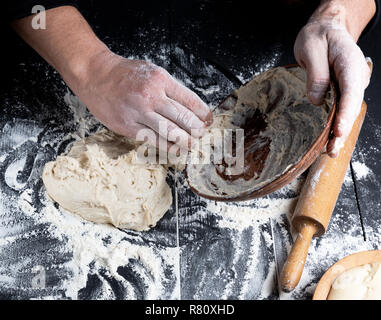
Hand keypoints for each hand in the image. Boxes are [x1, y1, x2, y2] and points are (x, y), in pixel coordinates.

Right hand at [74, 51, 211, 149]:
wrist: (95, 75)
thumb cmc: (125, 74)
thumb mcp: (151, 72)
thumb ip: (169, 89)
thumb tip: (190, 109)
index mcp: (160, 79)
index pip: (189, 100)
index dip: (203, 113)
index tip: (208, 120)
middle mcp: (151, 95)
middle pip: (183, 118)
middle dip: (197, 129)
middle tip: (201, 134)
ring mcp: (139, 112)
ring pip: (170, 132)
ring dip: (185, 141)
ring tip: (191, 144)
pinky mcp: (128, 126)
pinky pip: (153, 140)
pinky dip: (167, 147)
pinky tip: (175, 149)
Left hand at [294, 20, 371, 156]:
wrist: (325, 30)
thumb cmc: (318, 36)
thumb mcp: (311, 47)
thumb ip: (316, 73)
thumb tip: (317, 99)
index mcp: (350, 63)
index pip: (351, 91)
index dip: (345, 113)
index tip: (338, 131)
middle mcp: (355, 77)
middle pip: (351, 107)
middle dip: (342, 130)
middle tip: (331, 149)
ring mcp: (350, 85)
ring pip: (347, 112)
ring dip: (340, 133)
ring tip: (330, 151)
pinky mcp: (342, 91)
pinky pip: (341, 110)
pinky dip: (336, 125)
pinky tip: (330, 140)